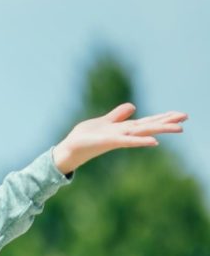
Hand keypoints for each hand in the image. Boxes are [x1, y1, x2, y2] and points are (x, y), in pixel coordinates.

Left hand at [52, 103, 187, 174]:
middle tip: (187, 117)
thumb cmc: (84, 137)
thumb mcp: (103, 121)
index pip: (146, 121)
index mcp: (123, 128)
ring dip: (160, 129)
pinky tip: (154, 142)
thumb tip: (133, 106)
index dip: (162, 117)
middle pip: (149, 125)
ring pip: (143, 132)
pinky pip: (128, 141)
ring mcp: (118, 138)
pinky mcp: (109, 142)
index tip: (180, 114)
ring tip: (179, 128)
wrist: (69, 149)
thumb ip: (117, 115)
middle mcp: (123, 133)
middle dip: (167, 121)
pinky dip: (140, 141)